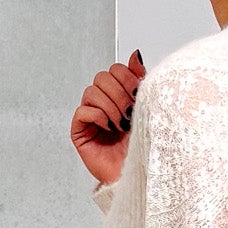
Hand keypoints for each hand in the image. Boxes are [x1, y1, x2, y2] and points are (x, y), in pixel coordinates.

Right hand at [70, 50, 144, 186]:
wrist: (141, 174)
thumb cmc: (146, 145)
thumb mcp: (148, 107)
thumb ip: (140, 80)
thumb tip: (135, 54)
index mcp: (120, 95)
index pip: (116, 69)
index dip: (127, 78)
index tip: (138, 95)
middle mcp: (104, 103)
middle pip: (102, 76)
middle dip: (119, 93)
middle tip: (130, 113)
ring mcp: (91, 117)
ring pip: (91, 91)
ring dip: (110, 106)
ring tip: (121, 124)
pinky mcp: (80, 132)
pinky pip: (82, 111)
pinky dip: (98, 116)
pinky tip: (109, 128)